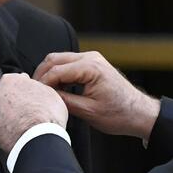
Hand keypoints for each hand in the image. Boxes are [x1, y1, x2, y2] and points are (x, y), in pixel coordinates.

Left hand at [0, 73, 68, 154]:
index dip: (24, 91)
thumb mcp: (50, 93)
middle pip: (4, 95)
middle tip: (25, 111)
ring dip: (8, 116)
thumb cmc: (46, 115)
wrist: (38, 137)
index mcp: (11, 80)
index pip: (15, 81)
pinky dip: (5, 129)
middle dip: (13, 102)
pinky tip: (17, 133)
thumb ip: (38, 88)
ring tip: (22, 124)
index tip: (29, 98)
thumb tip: (38, 92)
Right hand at [33, 51, 159, 139]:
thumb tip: (45, 96)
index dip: (42, 84)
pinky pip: (69, 64)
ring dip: (50, 74)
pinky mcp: (92, 64)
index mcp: (91, 68)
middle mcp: (91, 58)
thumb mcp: (88, 111)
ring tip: (45, 92)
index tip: (34, 96)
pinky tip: (57, 89)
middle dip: (42, 75)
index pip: (56, 71)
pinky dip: (59, 74)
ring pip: (60, 60)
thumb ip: (64, 101)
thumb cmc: (118, 114)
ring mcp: (92, 59)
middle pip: (54, 59)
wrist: (139, 112)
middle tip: (35, 92)